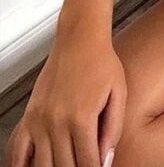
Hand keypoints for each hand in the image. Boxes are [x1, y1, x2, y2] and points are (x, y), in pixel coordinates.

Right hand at [4, 29, 125, 166]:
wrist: (79, 38)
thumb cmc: (101, 62)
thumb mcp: (118, 94)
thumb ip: (113, 130)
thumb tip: (106, 160)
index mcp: (81, 117)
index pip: (88, 163)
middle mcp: (56, 121)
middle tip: (85, 165)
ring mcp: (39, 120)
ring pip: (43, 165)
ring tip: (67, 164)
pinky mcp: (29, 116)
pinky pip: (18, 151)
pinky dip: (23, 166)